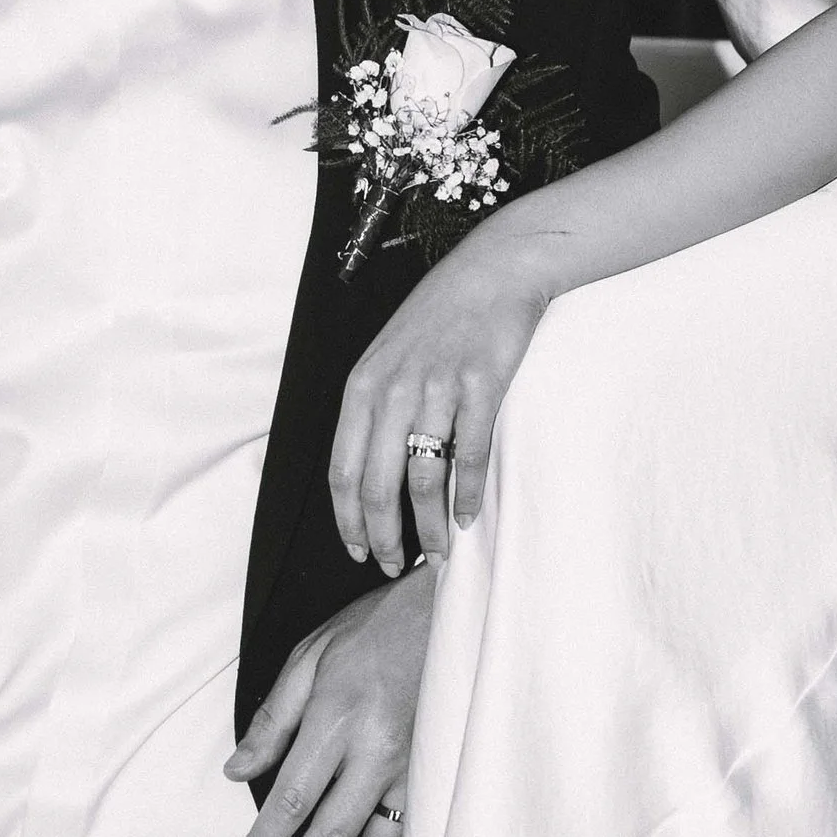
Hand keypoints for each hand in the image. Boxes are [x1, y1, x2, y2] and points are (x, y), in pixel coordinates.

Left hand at [224, 567, 438, 836]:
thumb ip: (274, 719)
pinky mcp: (441, 771)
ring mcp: (415, 766)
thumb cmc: (375, 629)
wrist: (453, 609)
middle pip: (331, 835)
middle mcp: (376, 751)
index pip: (290, 801)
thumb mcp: (311, 657)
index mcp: (336, 719)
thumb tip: (236, 770)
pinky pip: (416, 833)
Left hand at [331, 222, 552, 577]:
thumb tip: (371, 473)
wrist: (493, 271)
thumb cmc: (440, 317)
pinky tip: (467, 517)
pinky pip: (469, 455)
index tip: (357, 550)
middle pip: (378, 485)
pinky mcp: (480, 386)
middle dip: (385, 536)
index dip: (347, 520)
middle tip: (396, 565)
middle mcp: (393, 390)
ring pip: (423, 478)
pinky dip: (467, 495)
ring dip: (430, 526)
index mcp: (362, 386)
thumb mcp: (388, 356)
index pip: (342, 470)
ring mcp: (437, 388)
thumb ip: (375, 408)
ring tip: (438, 552)